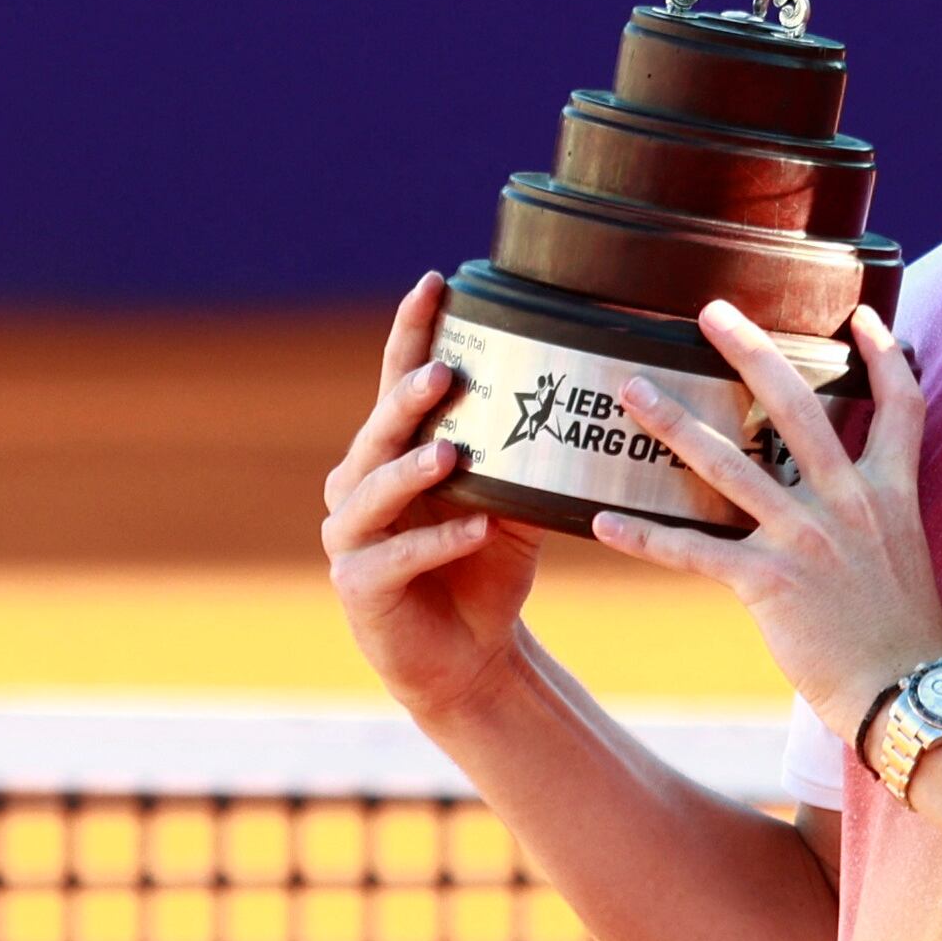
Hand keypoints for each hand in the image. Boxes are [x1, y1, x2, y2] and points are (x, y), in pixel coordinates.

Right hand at [323, 272, 540, 722]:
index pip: (399, 382)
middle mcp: (360, 486)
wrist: (469, 657)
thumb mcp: (515, 505)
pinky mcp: (360, 588)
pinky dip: (436, 543)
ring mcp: (352, 537)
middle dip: (407, 401)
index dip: (413, 333)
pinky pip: (394, 558)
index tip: (435, 282)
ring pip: (373, 491)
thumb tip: (589, 397)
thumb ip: (529, 457)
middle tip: (443, 374)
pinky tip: (475, 529)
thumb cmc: (485, 568)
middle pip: (379, 431)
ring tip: (452, 450)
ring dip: (411, 469)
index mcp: (393, 455)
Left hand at [585, 300, 941, 747]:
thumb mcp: (904, 556)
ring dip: (674, 424)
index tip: (860, 317)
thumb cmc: (905, 634)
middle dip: (752, 352)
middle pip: (797, 407)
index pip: (900, 405)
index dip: (884, 356)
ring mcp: (807, 539)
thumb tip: (843, 495)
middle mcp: (849, 503)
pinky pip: (693, 552)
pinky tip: (601, 523)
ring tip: (631, 392)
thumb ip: (875, 516)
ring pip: (728, 465)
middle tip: (712, 311)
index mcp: (891, 492)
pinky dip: (644, 537)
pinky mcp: (769, 583)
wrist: (907, 692)